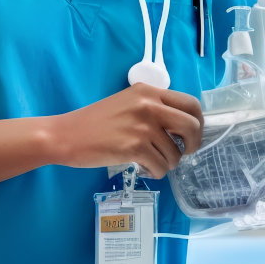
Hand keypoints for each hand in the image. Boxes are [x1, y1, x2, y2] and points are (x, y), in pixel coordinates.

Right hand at [46, 84, 203, 178]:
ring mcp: (142, 126)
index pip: (191, 104)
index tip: (189, 136)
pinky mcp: (135, 147)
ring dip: (167, 163)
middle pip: (192, 126)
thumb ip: (153, 108)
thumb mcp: (127, 103)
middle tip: (181, 153)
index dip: (197, 123)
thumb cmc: (95, 122)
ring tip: (150, 161)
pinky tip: (142, 167)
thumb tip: (182, 127)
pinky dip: (155, 172)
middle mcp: (149, 104)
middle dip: (191, 145)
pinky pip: (161, 167)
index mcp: (148, 91)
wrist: (66, 135)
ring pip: (175, 153)